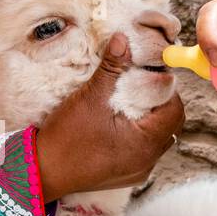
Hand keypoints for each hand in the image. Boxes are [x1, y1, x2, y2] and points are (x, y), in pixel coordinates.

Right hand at [35, 33, 184, 201]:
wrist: (42, 171)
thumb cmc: (65, 138)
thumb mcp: (90, 97)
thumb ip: (111, 67)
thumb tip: (123, 40)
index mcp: (145, 143)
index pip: (175, 110)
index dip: (166, 88)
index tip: (149, 74)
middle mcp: (146, 161)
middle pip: (170, 125)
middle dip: (159, 103)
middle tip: (142, 86)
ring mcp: (136, 171)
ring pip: (157, 139)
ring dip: (149, 120)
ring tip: (129, 104)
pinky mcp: (124, 176)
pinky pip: (142, 152)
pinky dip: (137, 135)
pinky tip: (118, 125)